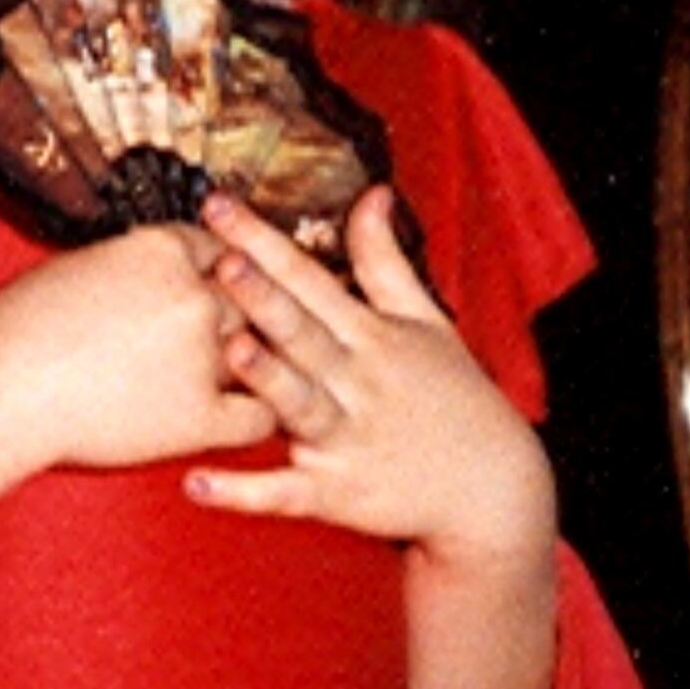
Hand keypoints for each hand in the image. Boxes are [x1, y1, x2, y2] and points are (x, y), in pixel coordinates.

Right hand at [0, 218, 273, 475]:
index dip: (219, 272)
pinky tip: (245, 421)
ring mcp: (202, 356)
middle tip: (239, 334)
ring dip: (254, 366)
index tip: (215, 289)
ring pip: (260, 354)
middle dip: (238, 317)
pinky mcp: (200, 416)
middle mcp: (193, 295)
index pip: (218, 251)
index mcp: (162, 249)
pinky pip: (257, 418)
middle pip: (246, 299)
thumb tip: (141, 276)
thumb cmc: (15, 329)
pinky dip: (257, 419)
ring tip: (254, 379)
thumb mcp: (77, 267)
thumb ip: (128, 267)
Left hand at [186, 184, 555, 569]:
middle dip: (263, 298)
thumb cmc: (454, 398)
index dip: (263, 241)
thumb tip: (371, 194)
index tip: (218, 205)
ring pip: (299, 403)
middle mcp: (357, 382)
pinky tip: (198, 484)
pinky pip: (283, 493)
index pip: (309, 278)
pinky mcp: (338, 494)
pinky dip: (242, 493)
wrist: (491, 487)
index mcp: (372, 335)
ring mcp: (346, 440)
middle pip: (302, 332)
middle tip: (223, 263)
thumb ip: (385, 260)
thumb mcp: (427, 321)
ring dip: (266, 379)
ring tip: (232, 353)